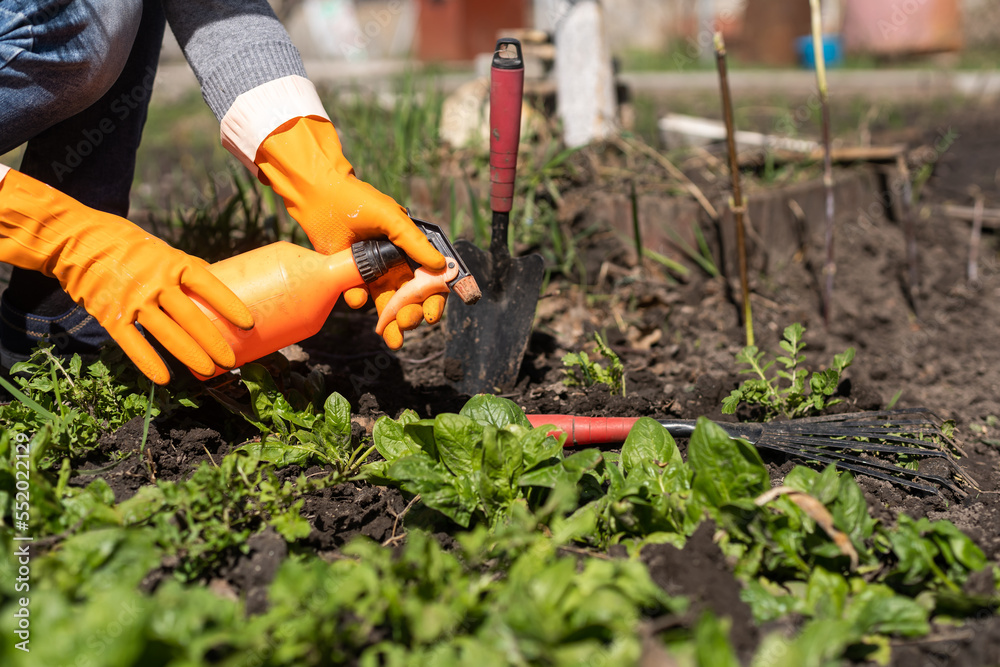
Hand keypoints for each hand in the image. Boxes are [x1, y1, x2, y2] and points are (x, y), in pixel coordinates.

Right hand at [0, 170, 253, 383]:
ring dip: (190, 355)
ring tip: (209, 371)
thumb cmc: (128, 245)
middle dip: (214, 342)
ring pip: (167, 333)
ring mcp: (134, 300)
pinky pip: (133, 343)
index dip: (230, 306)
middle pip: (191, 317)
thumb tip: (215, 282)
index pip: (209, 285)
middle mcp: (156, 282)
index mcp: (174, 263)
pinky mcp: (111, 314)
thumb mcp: (162, 250)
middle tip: (232, 362)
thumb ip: (184, 269)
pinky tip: (164, 378)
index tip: (249, 325)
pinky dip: (148, 362)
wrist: (77, 241)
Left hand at [254, 116, 446, 346]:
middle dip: (413, 315)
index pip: (430, 280)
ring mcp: (372, 272)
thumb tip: (441, 265)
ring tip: (394, 338)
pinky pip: (358, 297)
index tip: (431, 314)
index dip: (434, 299)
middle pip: (411, 298)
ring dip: (393, 323)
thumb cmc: (359, 201)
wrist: (319, 196)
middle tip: (408, 323)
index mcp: (411, 250)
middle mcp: (395, 264)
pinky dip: (358, 300)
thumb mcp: (392, 218)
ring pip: (388, 304)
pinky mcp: (350, 276)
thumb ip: (414, 242)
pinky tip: (357, 297)